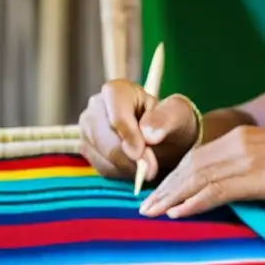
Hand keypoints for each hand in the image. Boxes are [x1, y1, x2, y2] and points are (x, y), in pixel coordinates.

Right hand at [78, 80, 200, 182]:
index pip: (116, 118)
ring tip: (148, 166)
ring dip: (127, 167)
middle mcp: (95, 106)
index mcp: (116, 90)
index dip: (129, 138)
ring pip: (102, 156)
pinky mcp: (88, 148)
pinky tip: (136, 167)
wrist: (166, 135)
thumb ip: (164, 120)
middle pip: (104, 139)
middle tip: (151, 170)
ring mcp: (87, 128)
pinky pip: (102, 167)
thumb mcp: (177, 115)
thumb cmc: (170, 121)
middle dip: (129, 158)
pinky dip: (121, 173)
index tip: (143, 154)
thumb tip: (148, 135)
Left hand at [138, 125, 264, 218]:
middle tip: (145, 206)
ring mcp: (241, 159)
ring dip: (171, 196)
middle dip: (165, 187)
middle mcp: (234, 143)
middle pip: (189, 166)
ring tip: (152, 213)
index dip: (174, 174)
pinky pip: (214, 191)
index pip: (196, 156)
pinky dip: (193, 202)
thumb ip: (249, 165)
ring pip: (195, 178)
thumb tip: (234, 185)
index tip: (159, 190)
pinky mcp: (251, 176)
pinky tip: (178, 213)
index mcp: (238, 136)